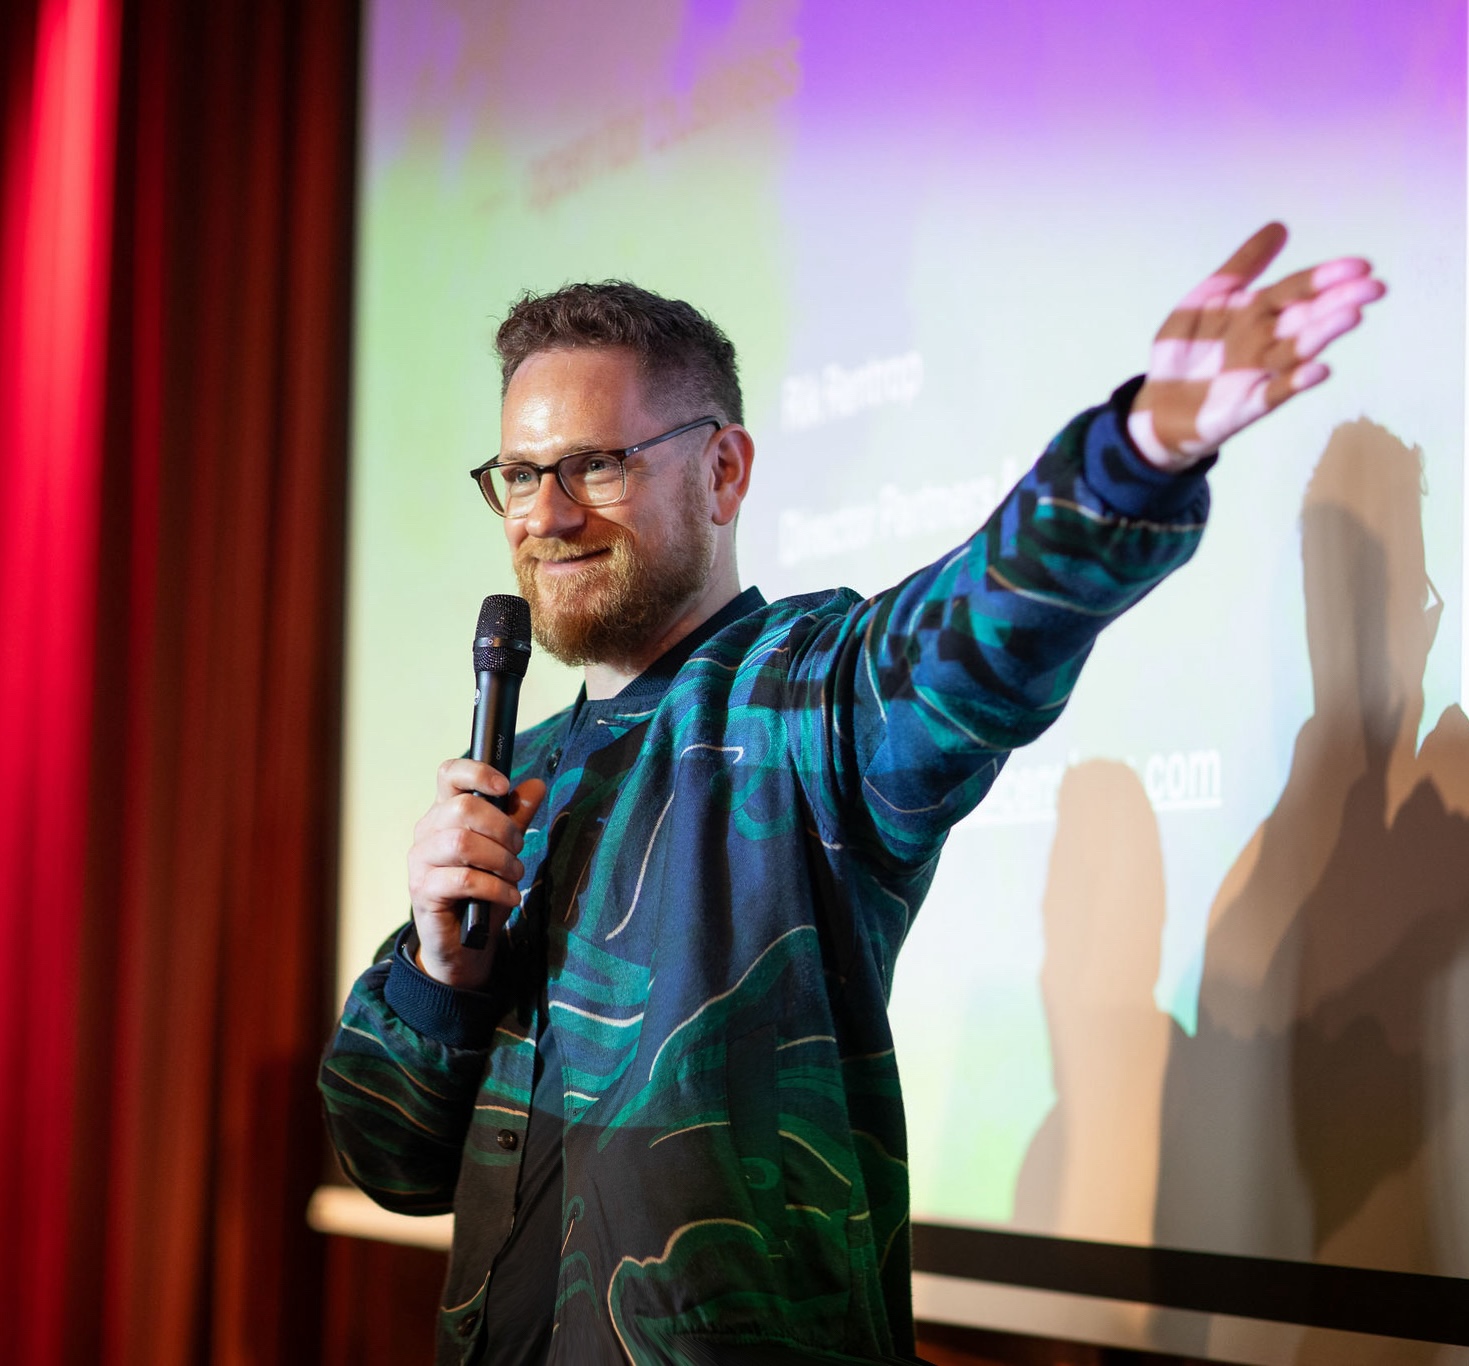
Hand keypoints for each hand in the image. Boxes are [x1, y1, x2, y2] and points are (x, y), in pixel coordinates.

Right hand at [407, 758, 545, 988]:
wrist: (463, 944)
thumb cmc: (481, 891)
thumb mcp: (504, 850)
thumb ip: (516, 817)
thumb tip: (535, 785)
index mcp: (444, 813)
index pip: (448, 774)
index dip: (477, 772)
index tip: (504, 787)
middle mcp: (427, 832)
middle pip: (463, 807)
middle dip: (502, 828)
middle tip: (518, 850)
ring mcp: (420, 862)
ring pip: (462, 842)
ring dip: (500, 859)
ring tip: (514, 875)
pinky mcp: (423, 892)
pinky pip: (464, 880)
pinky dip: (496, 888)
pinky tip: (510, 896)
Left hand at [1128, 222, 1385, 470]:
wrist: (1156, 404)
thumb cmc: (1186, 351)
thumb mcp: (1206, 299)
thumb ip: (1242, 266)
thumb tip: (1280, 227)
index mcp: (1259, 312)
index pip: (1296, 289)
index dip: (1325, 277)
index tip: (1360, 265)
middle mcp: (1266, 341)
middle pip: (1305, 317)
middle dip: (1338, 302)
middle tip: (1373, 288)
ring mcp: (1259, 374)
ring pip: (1295, 351)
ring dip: (1323, 334)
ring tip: (1352, 316)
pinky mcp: (1247, 406)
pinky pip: (1275, 393)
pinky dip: (1295, 382)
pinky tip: (1318, 370)